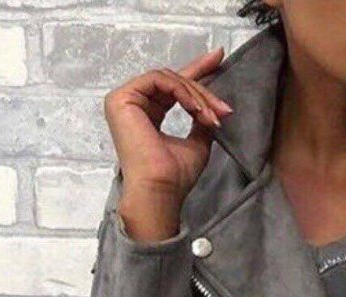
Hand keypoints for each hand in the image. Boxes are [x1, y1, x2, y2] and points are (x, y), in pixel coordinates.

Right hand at [104, 46, 234, 238]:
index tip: (219, 57)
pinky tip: (195, 109)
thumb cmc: (175, 177)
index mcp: (147, 114)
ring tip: (212, 116)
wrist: (161, 190)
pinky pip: (158, 79)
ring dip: (196, 95)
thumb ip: (201, 122)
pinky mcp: (121, 98)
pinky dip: (181, 91)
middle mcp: (134, 104)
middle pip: (174, 81)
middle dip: (203, 91)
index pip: (173, 86)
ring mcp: (124, 100)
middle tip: (224, 109)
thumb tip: (215, 108)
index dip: (197, 70)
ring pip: (169, 79)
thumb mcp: (197, 143)